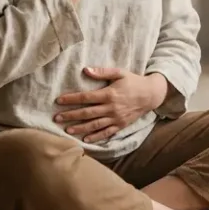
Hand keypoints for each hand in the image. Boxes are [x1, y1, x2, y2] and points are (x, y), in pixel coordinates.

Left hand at [53, 68, 167, 142]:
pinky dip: (96, 137)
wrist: (151, 95)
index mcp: (109, 94)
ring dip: (80, 128)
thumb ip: (102, 72)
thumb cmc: (133, 81)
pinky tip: (85, 139)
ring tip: (67, 130)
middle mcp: (111, 108)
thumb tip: (85, 70)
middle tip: (57, 118)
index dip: (71, 99)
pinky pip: (106, 132)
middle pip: (87, 112)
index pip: (86, 97)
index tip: (59, 101)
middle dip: (71, 115)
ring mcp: (116, 118)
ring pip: (94, 124)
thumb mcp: (119, 73)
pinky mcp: (121, 125)